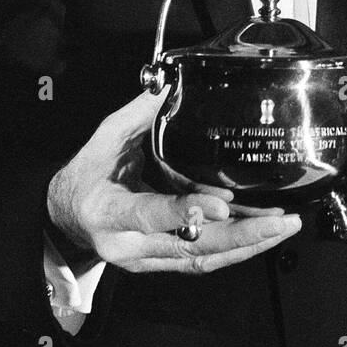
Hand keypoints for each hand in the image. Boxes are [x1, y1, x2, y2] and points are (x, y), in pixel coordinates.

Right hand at [47, 87, 300, 273]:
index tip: (221, 205)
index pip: (149, 214)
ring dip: (248, 244)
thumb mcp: (103, 139)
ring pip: (203, 258)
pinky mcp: (161, 262)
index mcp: (108, 211)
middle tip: (280, 222)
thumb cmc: (83, 178)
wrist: (63, 219)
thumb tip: (168, 84)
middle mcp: (128, 244)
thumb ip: (138, 113)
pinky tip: (262, 233)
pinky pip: (202, 259)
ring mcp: (146, 259)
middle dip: (242, 236)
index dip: (186, 211)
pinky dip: (235, 248)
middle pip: (191, 247)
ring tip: (283, 226)